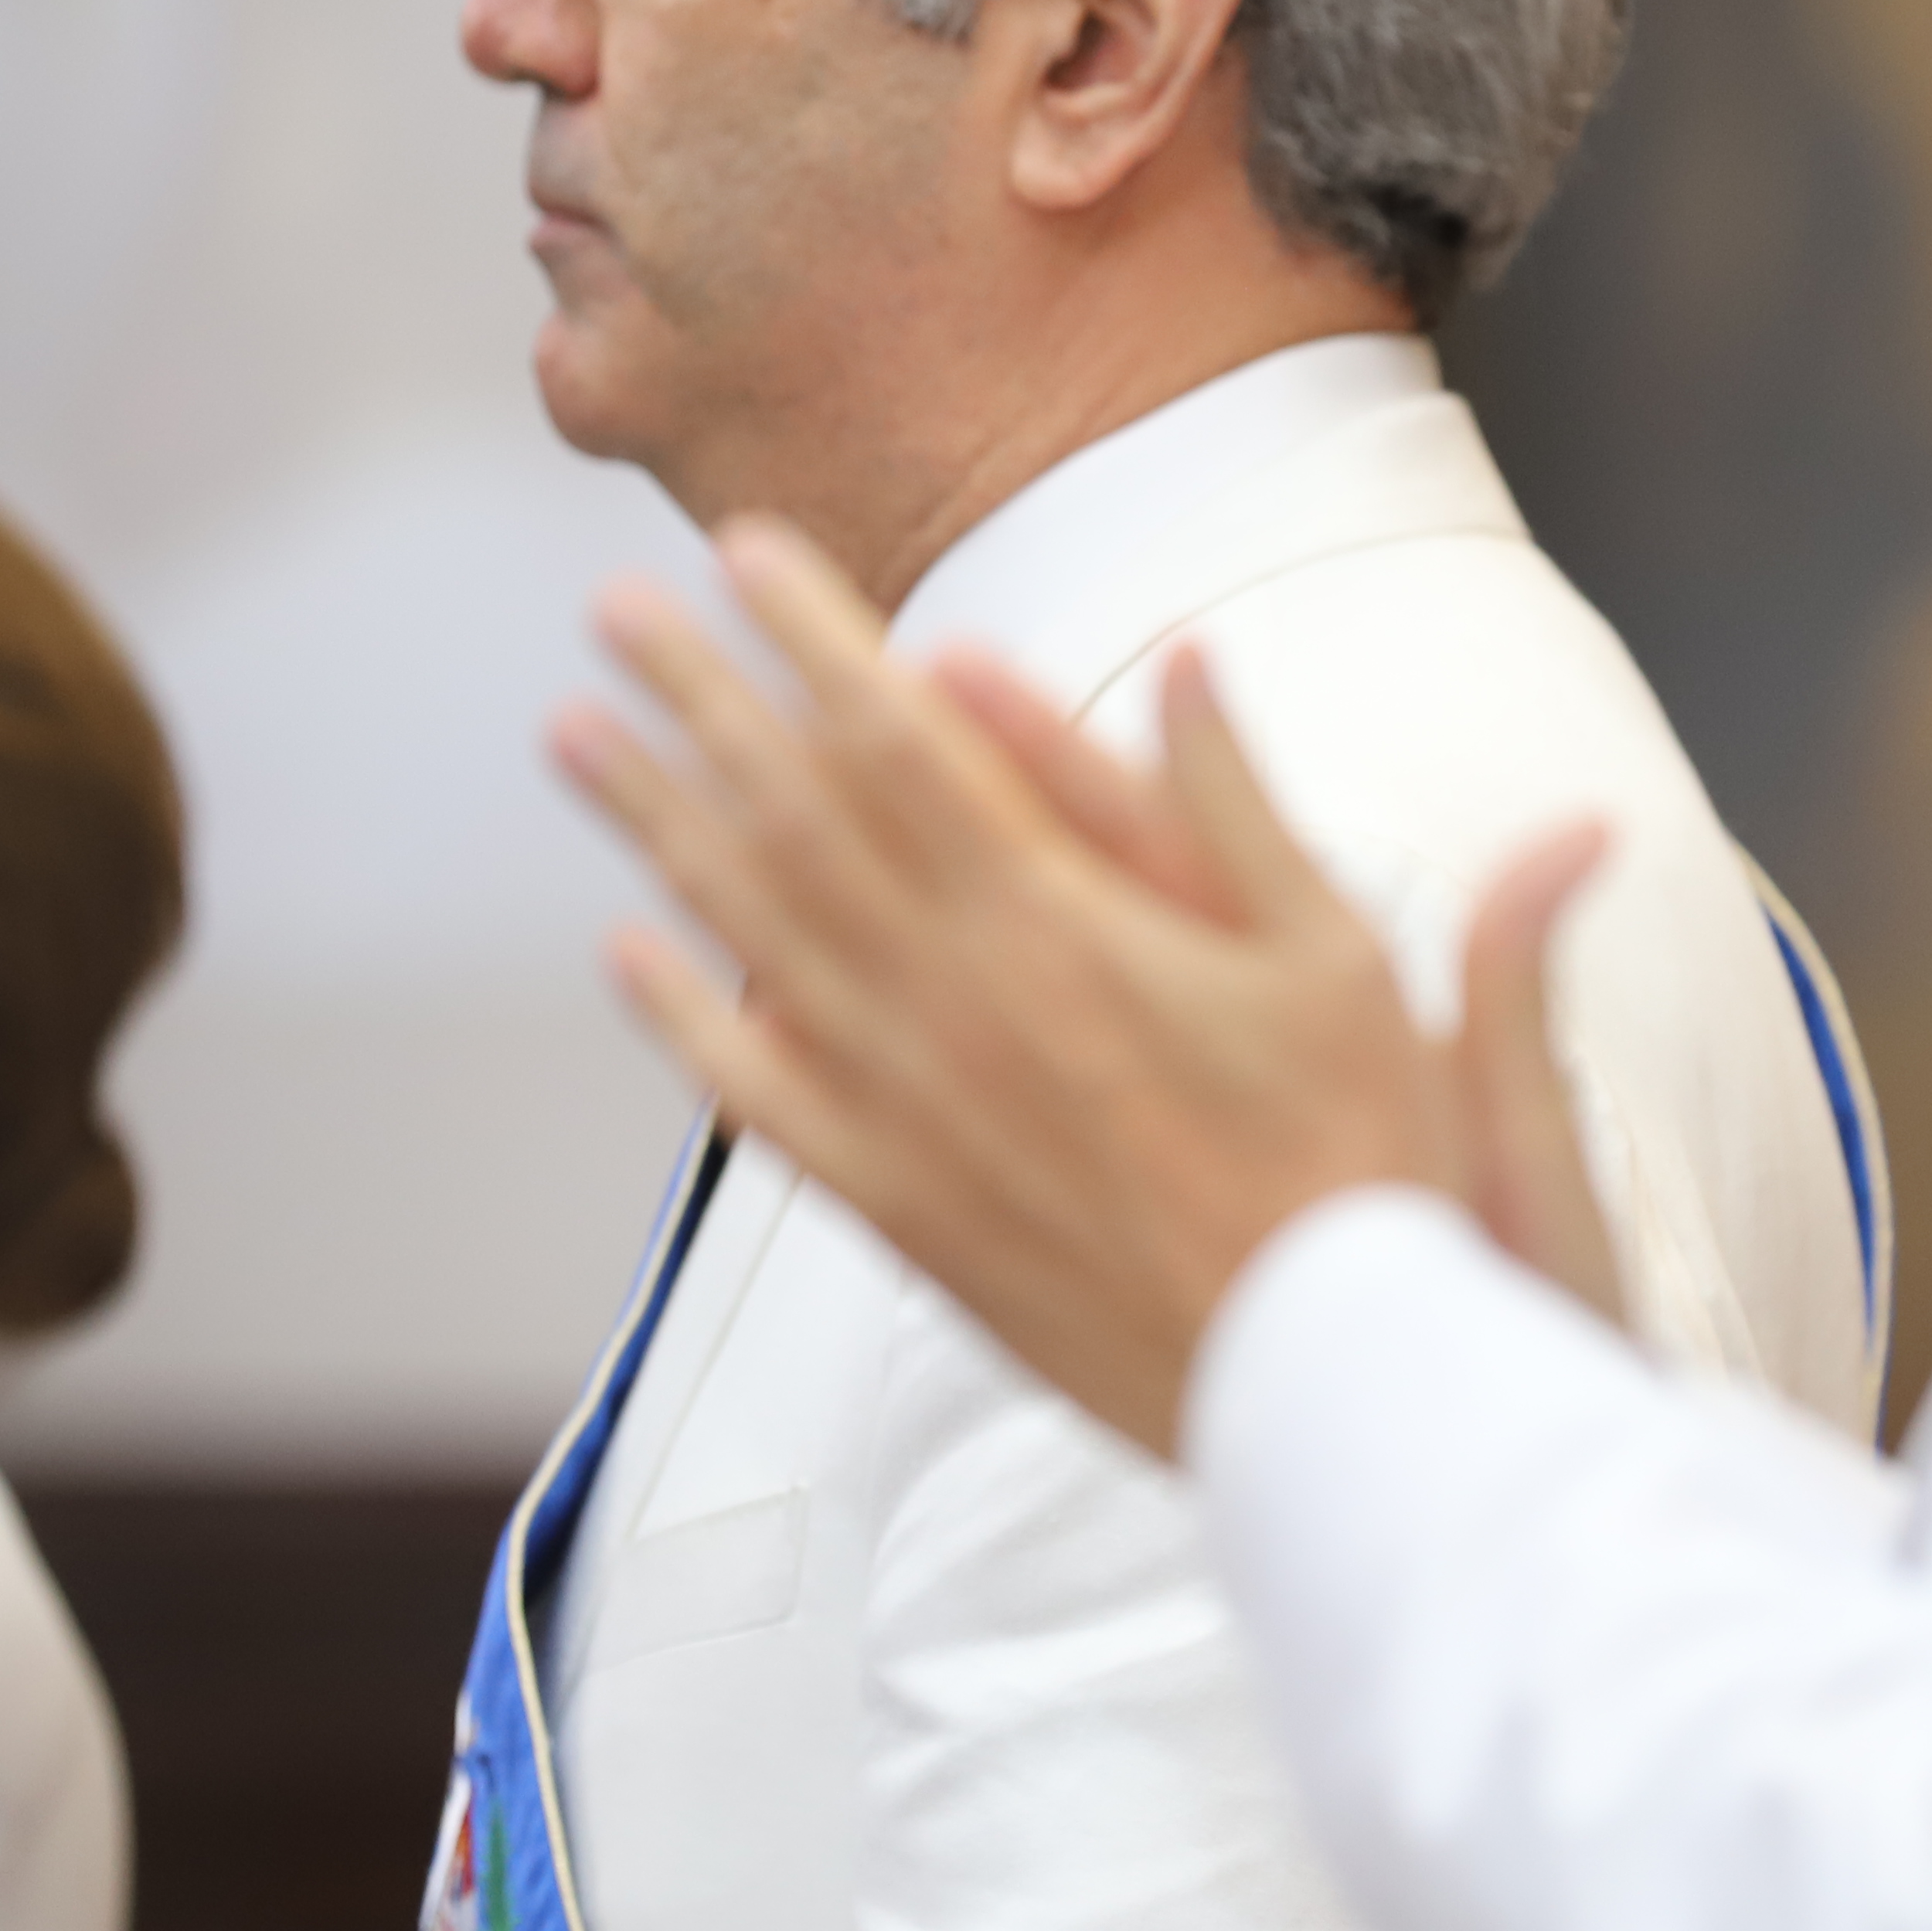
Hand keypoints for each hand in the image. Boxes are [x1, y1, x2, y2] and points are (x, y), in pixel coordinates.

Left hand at [549, 518, 1614, 1454]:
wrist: (1320, 1378)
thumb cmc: (1353, 1161)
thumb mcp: (1337, 953)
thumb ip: (1236, 803)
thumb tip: (1186, 656)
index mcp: (1059, 926)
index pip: (901, 742)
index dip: (816, 638)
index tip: (745, 552)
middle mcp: (957, 1006)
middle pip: (794, 816)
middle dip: (703, 698)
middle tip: (619, 611)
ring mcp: (912, 1112)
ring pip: (750, 937)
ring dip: (656, 825)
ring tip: (577, 737)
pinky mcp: (902, 1208)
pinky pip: (760, 1101)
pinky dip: (686, 1021)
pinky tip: (626, 954)